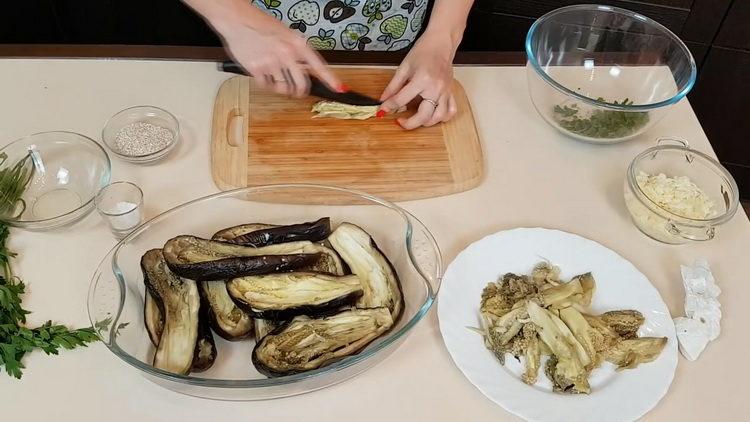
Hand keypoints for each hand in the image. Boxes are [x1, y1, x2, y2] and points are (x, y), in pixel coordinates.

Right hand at [216, 11, 341, 97]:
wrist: (237, 20)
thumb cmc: (260, 25)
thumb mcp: (285, 34)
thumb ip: (296, 52)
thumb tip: (305, 70)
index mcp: (296, 43)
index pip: (318, 65)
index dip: (330, 78)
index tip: (339, 88)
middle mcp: (286, 54)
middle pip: (301, 84)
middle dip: (300, 92)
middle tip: (297, 92)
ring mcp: (272, 62)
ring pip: (283, 88)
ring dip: (282, 88)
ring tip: (277, 78)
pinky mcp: (257, 69)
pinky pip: (266, 86)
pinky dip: (266, 84)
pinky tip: (263, 73)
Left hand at [379, 33, 458, 129]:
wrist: (441, 43)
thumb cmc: (424, 51)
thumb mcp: (404, 67)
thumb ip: (393, 86)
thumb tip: (383, 99)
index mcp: (422, 79)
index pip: (402, 99)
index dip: (389, 106)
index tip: (382, 111)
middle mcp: (436, 88)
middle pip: (423, 115)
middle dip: (410, 123)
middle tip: (400, 122)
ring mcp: (445, 92)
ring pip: (438, 117)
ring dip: (426, 122)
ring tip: (416, 119)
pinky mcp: (451, 92)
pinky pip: (450, 111)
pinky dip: (442, 117)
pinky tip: (433, 115)